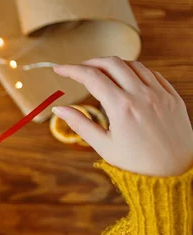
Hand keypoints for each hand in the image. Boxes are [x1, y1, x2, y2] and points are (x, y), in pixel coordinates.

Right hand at [53, 57, 192, 176]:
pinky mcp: (172, 96)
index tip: (59, 69)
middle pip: (111, 63)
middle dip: (90, 62)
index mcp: (121, 107)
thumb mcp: (104, 146)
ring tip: (101, 73)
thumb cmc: (138, 164)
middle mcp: (141, 95)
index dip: (71, 70)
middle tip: (78, 70)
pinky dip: (135, 71)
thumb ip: (80, 124)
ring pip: (133, 64)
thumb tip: (59, 109)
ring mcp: (159, 93)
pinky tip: (127, 80)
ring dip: (113, 64)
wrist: (175, 172)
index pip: (91, 77)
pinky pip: (152, 74)